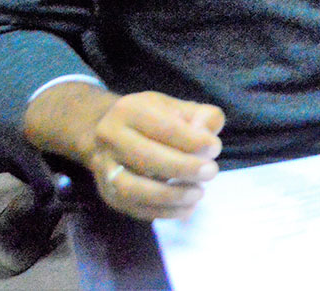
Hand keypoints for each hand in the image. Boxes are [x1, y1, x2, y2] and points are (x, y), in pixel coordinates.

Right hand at [24, 83, 224, 220]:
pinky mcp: (107, 193)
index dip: (192, 140)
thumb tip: (208, 135)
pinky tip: (187, 208)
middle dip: (183, 168)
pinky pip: (133, 208)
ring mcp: (104, 168)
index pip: (163, 127)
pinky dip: (163, 212)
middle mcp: (110, 137)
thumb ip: (201, 116)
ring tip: (198, 193)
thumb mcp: (178, 108)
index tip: (215, 148)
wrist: (111, 134)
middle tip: (211, 172)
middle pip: (146, 157)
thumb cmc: (154, 120)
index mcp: (129, 110)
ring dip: (170, 195)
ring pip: (132, 188)